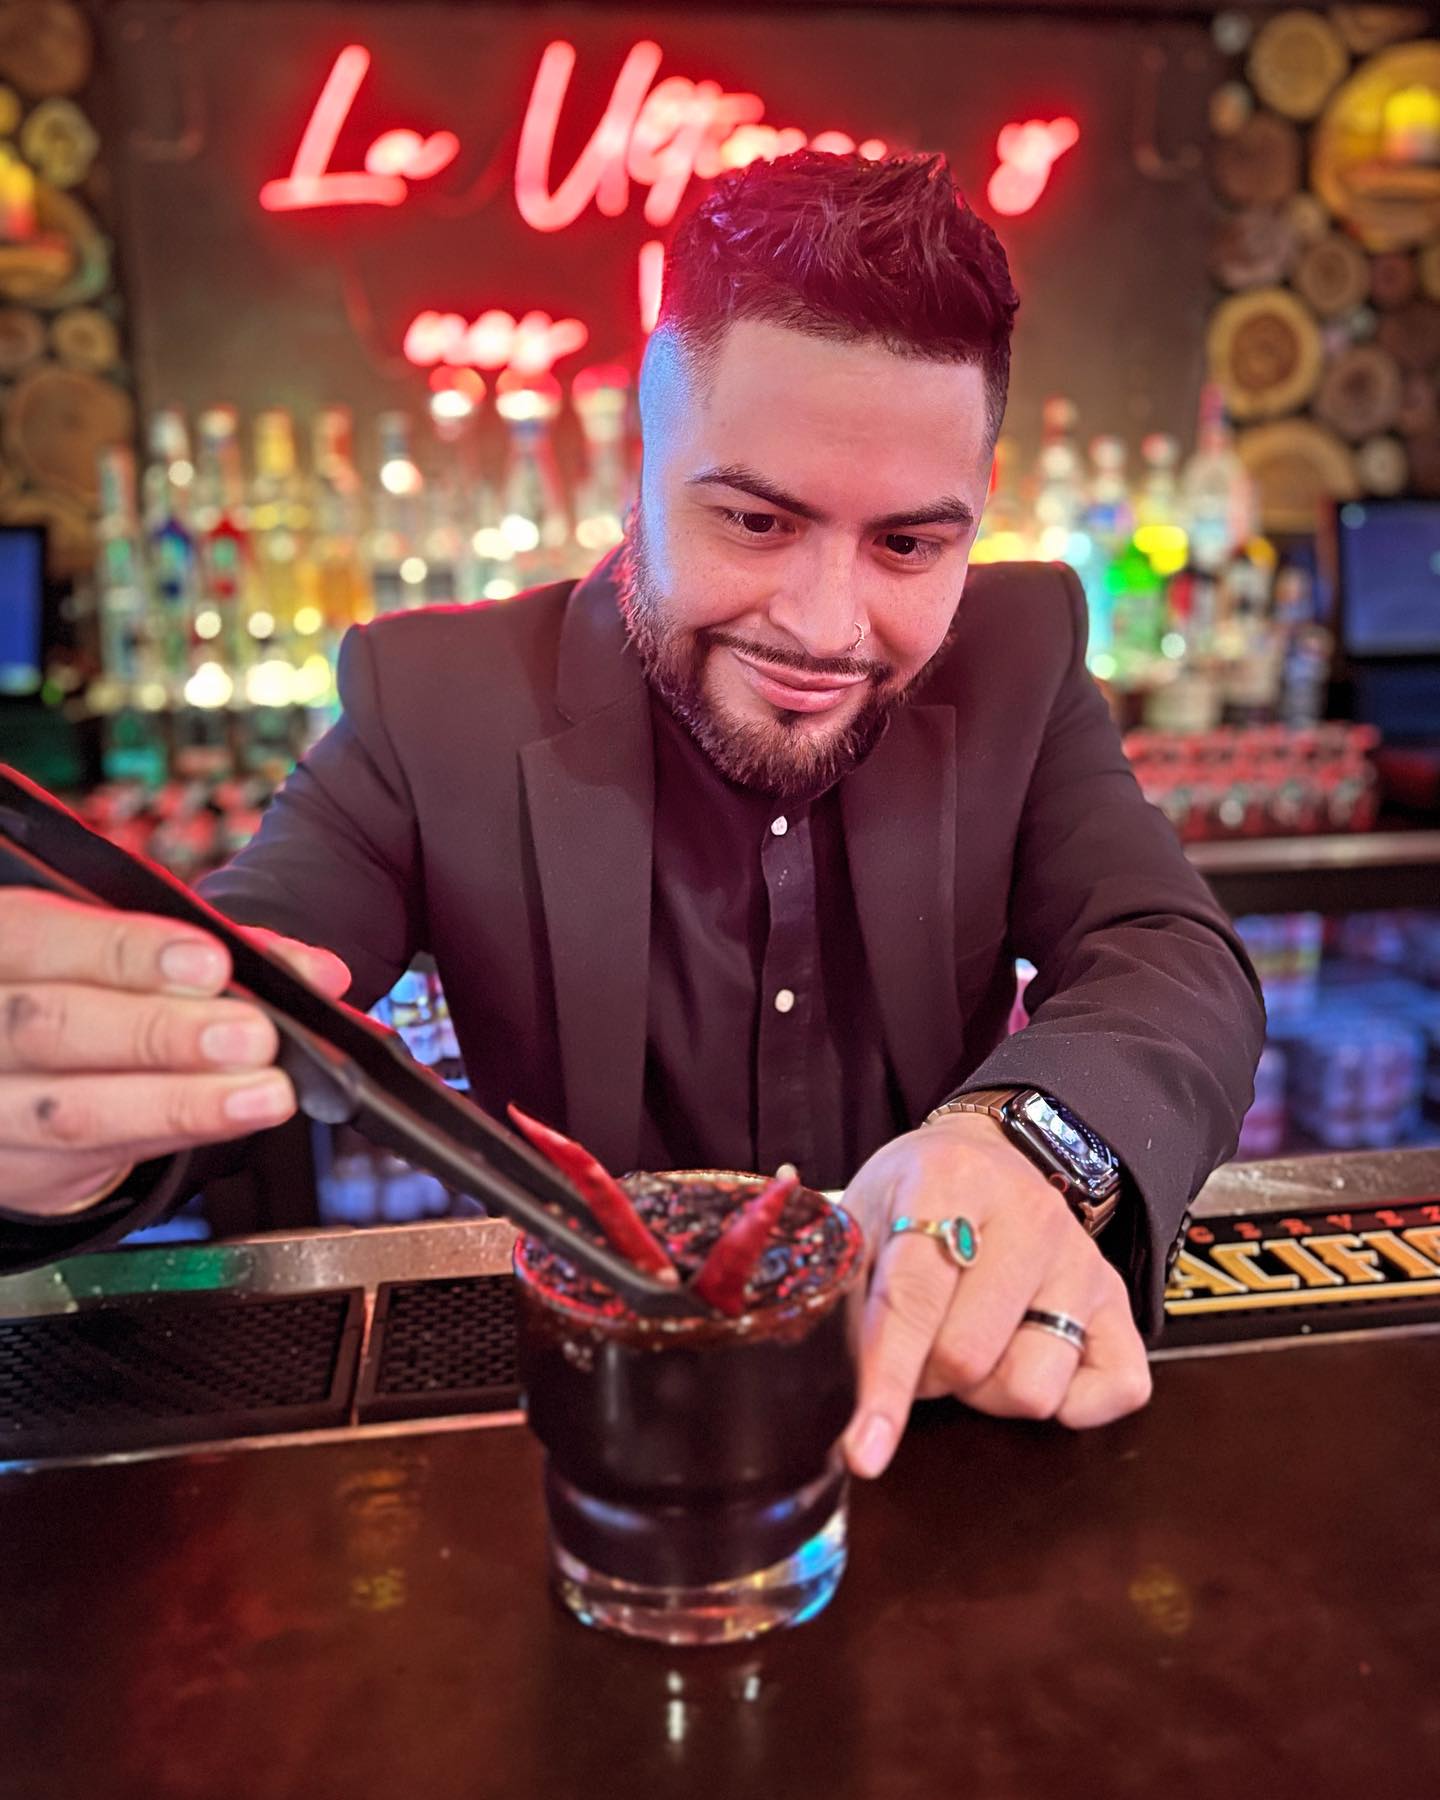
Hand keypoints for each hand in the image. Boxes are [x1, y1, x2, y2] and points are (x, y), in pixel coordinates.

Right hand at [0, 889, 349, 1218]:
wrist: (13, 1079)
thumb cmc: (80, 992)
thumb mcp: (124, 952)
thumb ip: (215, 950)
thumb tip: (317, 972)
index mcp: (0, 942)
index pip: (47, 939)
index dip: (129, 952)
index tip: (213, 964)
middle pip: (54, 1026)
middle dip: (163, 1031)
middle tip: (254, 1037)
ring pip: (72, 1108)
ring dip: (181, 1101)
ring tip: (265, 1092)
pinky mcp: (12, 1166)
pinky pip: (91, 1156)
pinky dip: (173, 1134)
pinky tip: (231, 1119)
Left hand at [840, 1111, 1151, 1476]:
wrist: (984, 1158)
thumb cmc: (909, 1203)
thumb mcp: (860, 1226)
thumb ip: (849, 1307)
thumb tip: (851, 1428)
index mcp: (949, 1182)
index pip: (913, 1300)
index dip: (885, 1383)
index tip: (864, 1452)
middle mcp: (1029, 1215)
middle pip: (969, 1357)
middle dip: (928, 1376)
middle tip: (919, 1345)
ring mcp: (1082, 1258)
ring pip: (1033, 1387)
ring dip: (987, 1392)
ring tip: (972, 1347)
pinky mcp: (1119, 1298)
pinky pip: (1115, 1390)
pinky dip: (1071, 1403)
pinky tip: (1028, 1360)